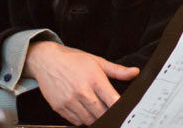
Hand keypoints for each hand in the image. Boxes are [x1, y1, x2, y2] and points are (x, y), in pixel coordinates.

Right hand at [24, 41, 139, 125]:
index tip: (124, 110)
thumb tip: (135, 72)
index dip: (120, 108)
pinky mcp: (60, 108)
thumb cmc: (73, 59)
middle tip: (109, 108)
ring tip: (95, 108)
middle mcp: (82, 91)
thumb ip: (118, 71)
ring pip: (90, 120)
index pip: (113, 101)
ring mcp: (70, 101)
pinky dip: (82, 119)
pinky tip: (83, 109)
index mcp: (94, 79)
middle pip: (102, 114)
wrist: (46, 60)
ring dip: (96, 118)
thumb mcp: (97, 61)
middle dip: (108, 114)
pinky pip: (76, 121)